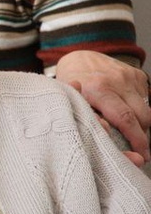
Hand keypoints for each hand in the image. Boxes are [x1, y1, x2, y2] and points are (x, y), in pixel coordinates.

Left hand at [55, 50, 150, 164]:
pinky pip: (147, 100)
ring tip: (133, 136)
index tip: (141, 155)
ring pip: (147, 110)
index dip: (136, 139)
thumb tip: (105, 134)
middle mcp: (117, 81)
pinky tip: (130, 118)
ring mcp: (129, 77)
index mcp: (98, 89)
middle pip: (141, 117)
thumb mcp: (70, 102)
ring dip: (143, 126)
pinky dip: (141, 112)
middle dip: (143, 137)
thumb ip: (86, 118)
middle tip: (139, 151)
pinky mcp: (137, 75)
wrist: (79, 58)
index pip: (125, 118)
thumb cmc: (71, 85)